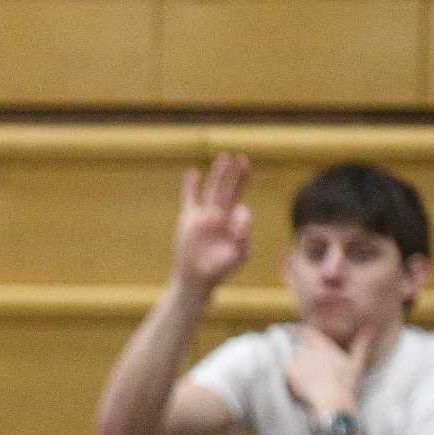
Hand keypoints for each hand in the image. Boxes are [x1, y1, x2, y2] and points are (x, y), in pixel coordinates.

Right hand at [172, 154, 254, 289]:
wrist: (198, 277)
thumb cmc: (221, 269)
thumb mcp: (239, 257)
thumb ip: (244, 241)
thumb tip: (242, 224)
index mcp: (235, 224)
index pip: (242, 211)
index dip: (242, 219)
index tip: (238, 235)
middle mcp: (221, 215)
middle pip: (231, 190)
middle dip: (238, 176)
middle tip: (244, 159)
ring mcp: (204, 215)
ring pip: (213, 189)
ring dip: (219, 174)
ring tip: (225, 156)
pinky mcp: (189, 218)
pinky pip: (190, 198)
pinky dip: (191, 186)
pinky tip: (193, 172)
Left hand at [283, 324, 373, 423]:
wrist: (333, 401)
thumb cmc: (346, 385)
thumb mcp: (356, 364)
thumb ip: (361, 345)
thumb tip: (370, 329)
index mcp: (324, 346)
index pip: (307, 332)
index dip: (297, 330)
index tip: (289, 329)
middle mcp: (310, 349)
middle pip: (298, 350)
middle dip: (300, 360)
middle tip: (304, 370)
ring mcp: (299, 359)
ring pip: (292, 363)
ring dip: (296, 372)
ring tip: (307, 386)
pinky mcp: (290, 370)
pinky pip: (285, 374)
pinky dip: (289, 381)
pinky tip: (298, 390)